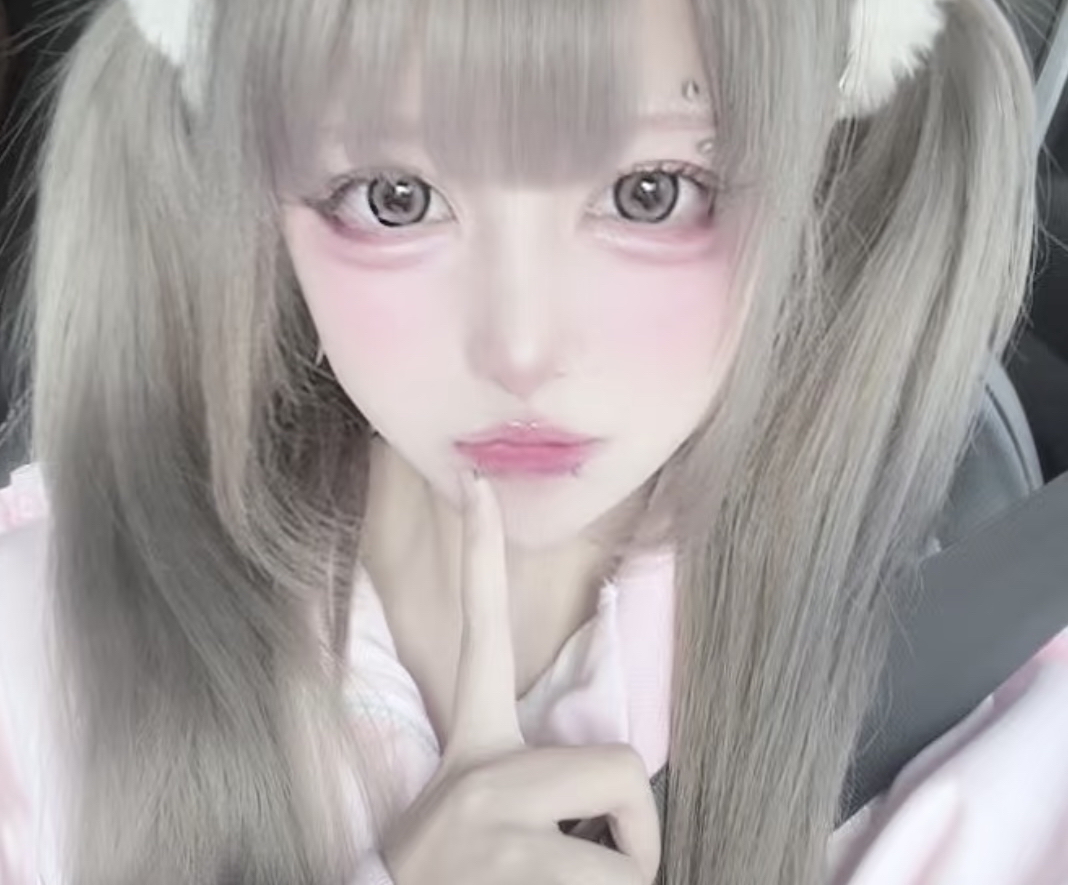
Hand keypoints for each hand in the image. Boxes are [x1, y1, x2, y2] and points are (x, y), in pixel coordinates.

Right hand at [378, 472, 661, 884]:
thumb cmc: (454, 880)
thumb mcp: (479, 815)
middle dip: (637, 832)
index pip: (482, 633)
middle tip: (604, 869)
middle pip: (627, 765)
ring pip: (635, 857)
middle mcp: (485, 776)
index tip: (477, 481)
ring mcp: (500, 833)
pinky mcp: (517, 878)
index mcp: (478, 746)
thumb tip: (617, 793)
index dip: (480, 554)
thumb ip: (535, 781)